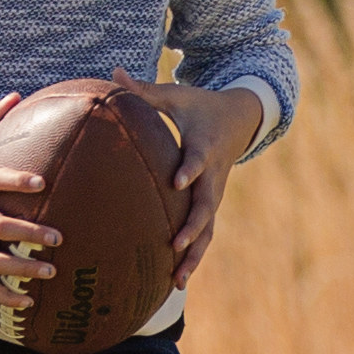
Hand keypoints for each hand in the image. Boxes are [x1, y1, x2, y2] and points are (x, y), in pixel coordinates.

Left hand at [156, 82, 267, 288]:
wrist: (239, 119)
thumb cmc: (199, 106)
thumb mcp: (175, 95)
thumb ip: (144, 90)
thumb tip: (113, 73)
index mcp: (204, 147)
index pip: (198, 160)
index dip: (189, 169)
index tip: (176, 181)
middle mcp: (213, 176)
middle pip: (206, 206)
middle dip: (193, 227)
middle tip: (177, 245)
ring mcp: (215, 193)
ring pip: (208, 228)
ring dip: (195, 254)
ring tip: (177, 279)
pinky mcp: (211, 203)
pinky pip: (205, 232)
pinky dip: (194, 255)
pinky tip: (176, 280)